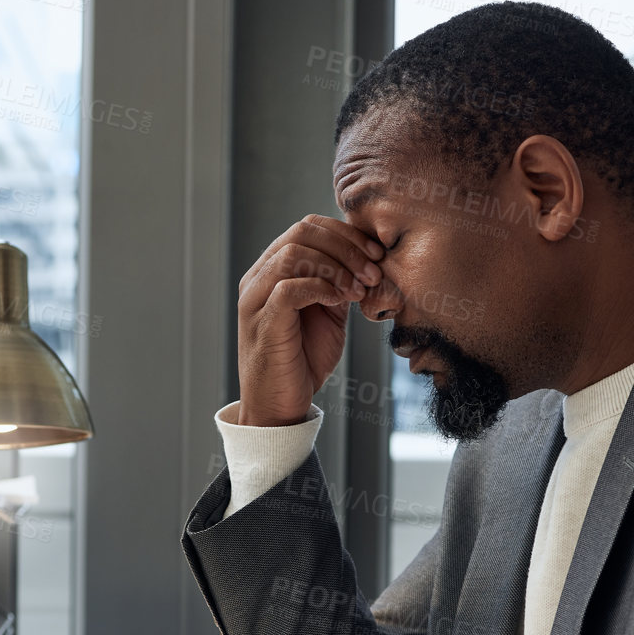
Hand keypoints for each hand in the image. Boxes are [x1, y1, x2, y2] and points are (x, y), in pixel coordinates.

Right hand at [235, 215, 385, 426]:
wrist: (280, 407)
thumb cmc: (303, 361)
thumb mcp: (329, 314)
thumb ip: (338, 284)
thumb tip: (366, 260)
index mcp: (272, 270)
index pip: (308, 227)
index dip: (346, 234)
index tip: (377, 255)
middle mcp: (258, 278)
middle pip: (301, 232)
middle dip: (346, 247)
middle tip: (374, 271)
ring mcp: (256, 299)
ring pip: (294, 253)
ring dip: (337, 267)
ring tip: (360, 289)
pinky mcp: (263, 322)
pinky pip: (289, 287)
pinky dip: (322, 288)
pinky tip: (341, 301)